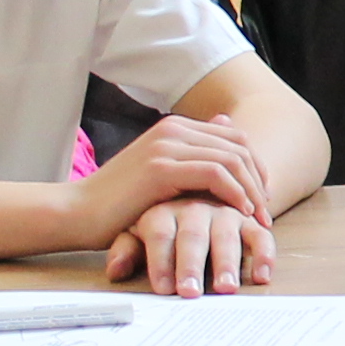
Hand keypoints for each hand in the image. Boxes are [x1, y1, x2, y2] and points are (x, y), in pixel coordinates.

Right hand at [66, 114, 271, 248]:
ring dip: (252, 190)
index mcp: (174, 127)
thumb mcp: (160, 179)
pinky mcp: (161, 168)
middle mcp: (173, 129)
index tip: (263, 197)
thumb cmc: (118, 204)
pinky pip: (215, 173)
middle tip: (267, 211)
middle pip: (239, 145)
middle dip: (260, 179)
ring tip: (258, 218)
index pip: (234, 137)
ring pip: (232, 158)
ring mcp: (167, 145)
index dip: (256, 166)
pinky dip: (235, 193)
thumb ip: (192, 163)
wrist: (77, 213)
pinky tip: (241, 213)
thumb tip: (224, 143)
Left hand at [106, 194, 267, 295]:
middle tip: (190, 292)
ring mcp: (223, 211)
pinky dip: (264, 254)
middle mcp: (194, 208)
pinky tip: (263, 275)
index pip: (160, 234)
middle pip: (192, 235)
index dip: (160, 261)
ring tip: (226, 288)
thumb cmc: (161, 223)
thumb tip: (115, 271)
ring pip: (226, 235)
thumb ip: (126, 250)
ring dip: (227, 262)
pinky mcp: (248, 219)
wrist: (193, 187)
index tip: (163, 289)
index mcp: (162, 210)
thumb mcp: (136, 232)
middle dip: (191, 265)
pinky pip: (259, 234)